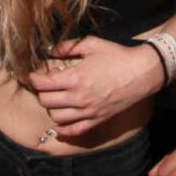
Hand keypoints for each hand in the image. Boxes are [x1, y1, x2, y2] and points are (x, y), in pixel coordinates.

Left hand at [28, 36, 164, 134]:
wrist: (142, 72)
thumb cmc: (117, 56)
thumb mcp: (91, 44)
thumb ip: (68, 47)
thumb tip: (51, 50)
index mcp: (76, 77)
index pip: (43, 84)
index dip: (33, 79)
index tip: (33, 75)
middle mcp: (79, 97)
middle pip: (46, 101)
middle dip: (41, 92)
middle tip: (45, 85)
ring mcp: (89, 111)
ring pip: (57, 117)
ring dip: (51, 108)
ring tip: (55, 98)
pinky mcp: (97, 119)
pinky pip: (75, 130)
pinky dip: (63, 129)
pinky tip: (59, 123)